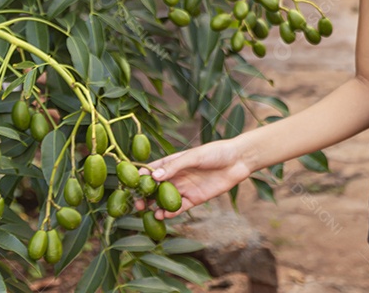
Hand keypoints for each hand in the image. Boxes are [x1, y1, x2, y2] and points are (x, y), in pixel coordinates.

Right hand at [137, 139, 251, 218]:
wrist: (238, 161)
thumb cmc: (216, 152)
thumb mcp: (194, 157)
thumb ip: (175, 166)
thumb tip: (154, 176)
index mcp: (173, 162)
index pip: (152, 170)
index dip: (140, 177)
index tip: (130, 185)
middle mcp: (176, 176)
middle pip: (155, 188)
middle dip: (145, 196)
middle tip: (137, 204)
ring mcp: (185, 188)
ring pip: (165, 200)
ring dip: (156, 207)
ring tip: (150, 212)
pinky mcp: (195, 199)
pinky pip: (179, 208)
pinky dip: (170, 213)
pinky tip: (164, 216)